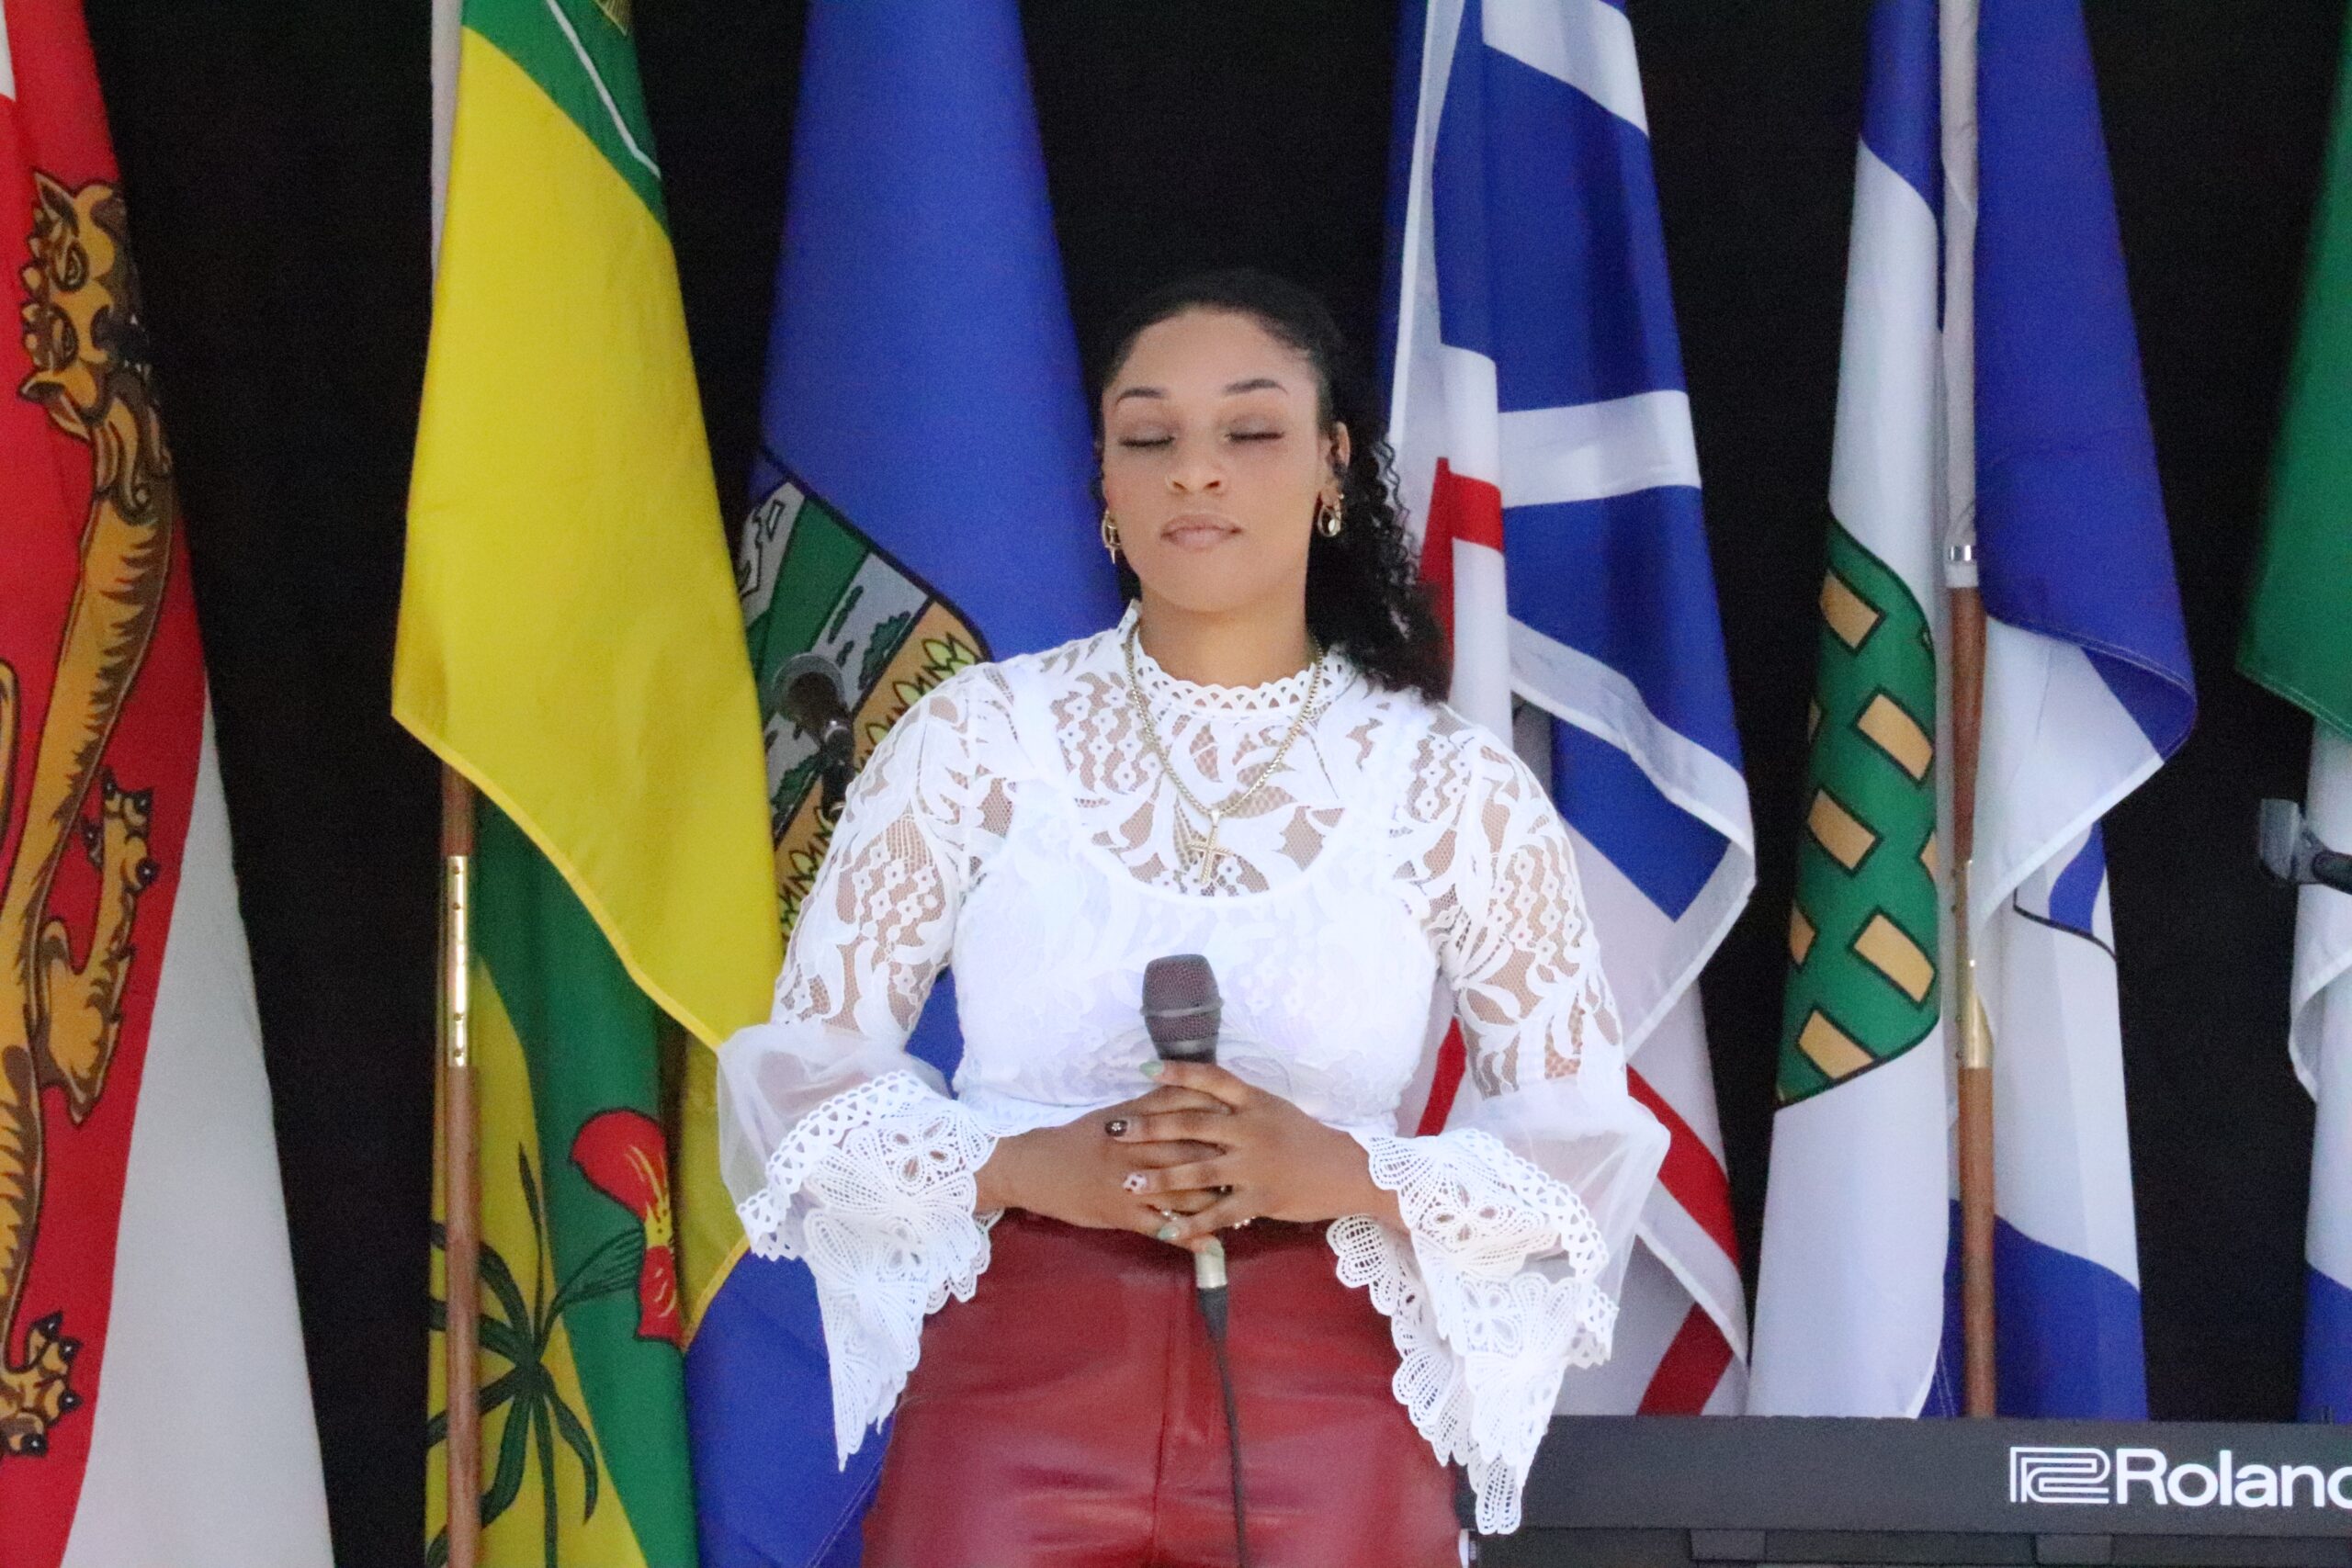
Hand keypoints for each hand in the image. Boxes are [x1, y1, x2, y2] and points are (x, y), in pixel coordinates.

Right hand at [973, 1083, 1228, 1237]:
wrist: (1036, 1167)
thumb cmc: (1079, 1139)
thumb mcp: (1115, 1116)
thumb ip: (1152, 1105)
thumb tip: (1190, 1089)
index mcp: (1138, 1122)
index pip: (1187, 1118)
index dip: (1220, 1123)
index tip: (1249, 1129)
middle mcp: (1137, 1150)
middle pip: (1192, 1156)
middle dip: (1227, 1166)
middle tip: (1260, 1174)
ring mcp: (1130, 1184)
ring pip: (1182, 1194)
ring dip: (1216, 1205)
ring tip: (1246, 1213)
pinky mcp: (1121, 1214)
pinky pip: (1161, 1228)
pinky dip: (1188, 1237)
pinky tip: (1212, 1244)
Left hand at [1112, 1060, 1401, 1244]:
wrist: (1347, 1170)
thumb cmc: (1305, 1138)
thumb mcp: (1273, 1110)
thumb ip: (1238, 1104)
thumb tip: (1197, 1091)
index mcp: (1254, 1102)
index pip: (1211, 1080)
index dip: (1177, 1074)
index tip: (1145, 1070)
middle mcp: (1251, 1129)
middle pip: (1192, 1123)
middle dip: (1149, 1127)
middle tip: (1115, 1129)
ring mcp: (1256, 1165)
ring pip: (1198, 1170)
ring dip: (1159, 1177)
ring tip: (1129, 1182)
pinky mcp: (1261, 1199)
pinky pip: (1220, 1213)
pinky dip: (1192, 1222)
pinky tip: (1168, 1227)